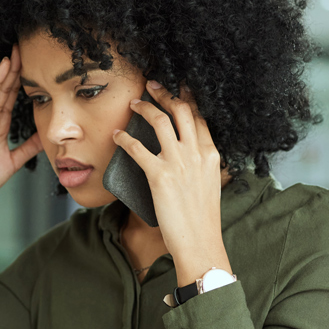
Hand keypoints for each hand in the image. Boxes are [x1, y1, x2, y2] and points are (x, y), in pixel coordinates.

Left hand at [112, 81, 231, 285]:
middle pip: (181, 110)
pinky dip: (125, 138)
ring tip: (133, 104)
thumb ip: (200, 166)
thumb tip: (188, 158)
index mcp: (211, 155)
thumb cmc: (202, 220)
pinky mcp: (159, 176)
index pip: (199, 117)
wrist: (200, 243)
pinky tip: (117, 135)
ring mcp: (178, 163)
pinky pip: (138, 148)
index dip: (187, 99)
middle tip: (152, 86)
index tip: (177, 88)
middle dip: (165, 93)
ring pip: (160, 121)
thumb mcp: (209, 185)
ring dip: (144, 108)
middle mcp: (196, 153)